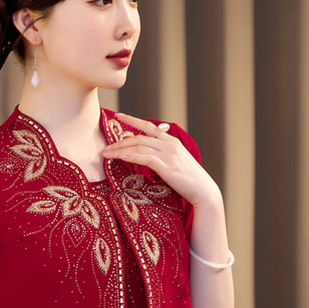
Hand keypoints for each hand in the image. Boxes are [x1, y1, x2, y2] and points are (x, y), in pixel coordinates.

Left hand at [102, 112, 219, 206]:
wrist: (204, 191)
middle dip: (119, 142)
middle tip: (105, 148)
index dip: (132, 120)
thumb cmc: (188, 180)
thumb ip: (162, 156)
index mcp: (171, 141)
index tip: (118, 116)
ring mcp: (169, 155)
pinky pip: (145, 158)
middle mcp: (169, 145)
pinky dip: (131, 156)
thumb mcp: (175, 163)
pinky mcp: (167, 167)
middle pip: (139, 137)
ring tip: (107, 155)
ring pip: (139, 147)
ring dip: (120, 150)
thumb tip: (145, 157)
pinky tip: (121, 158)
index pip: (149, 126)